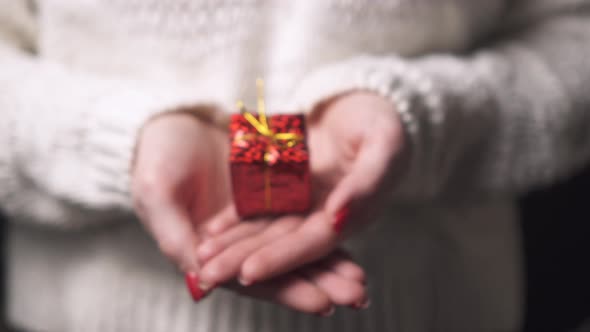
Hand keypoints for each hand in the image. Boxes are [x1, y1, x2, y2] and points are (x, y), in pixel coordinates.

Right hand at [131, 109, 368, 313]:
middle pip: (281, 269)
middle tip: (356, 295)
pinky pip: (299, 213)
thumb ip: (175, 238)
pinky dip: (323, 225)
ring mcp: (253, 217)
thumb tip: (202, 283)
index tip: (323, 303)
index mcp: (205, 251)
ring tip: (360, 279)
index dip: (286, 291)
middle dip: (319, 283)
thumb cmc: (155, 155)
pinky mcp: (267, 193)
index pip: (250, 279)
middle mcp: (234, 241)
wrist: (169, 116)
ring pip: (294, 245)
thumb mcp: (156, 194)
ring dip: (328, 262)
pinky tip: (348, 234)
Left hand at [198, 92, 406, 288]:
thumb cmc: (380, 118)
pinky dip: (235, 220)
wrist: (360, 98)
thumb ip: (368, 182)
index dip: (284, 258)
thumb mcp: (384, 143)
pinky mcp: (286, 187)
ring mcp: (303, 202)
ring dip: (234, 246)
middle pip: (283, 243)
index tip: (249, 273)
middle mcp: (324, 214)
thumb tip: (339, 217)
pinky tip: (210, 230)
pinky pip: (258, 207)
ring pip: (266, 229)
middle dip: (246, 260)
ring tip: (202, 258)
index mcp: (354, 211)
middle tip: (210, 276)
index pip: (315, 242)